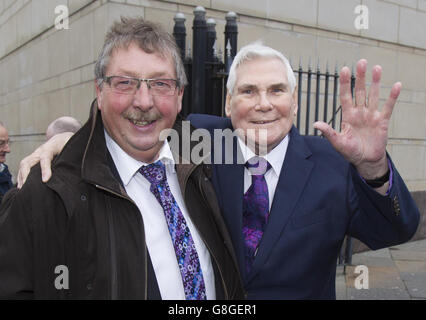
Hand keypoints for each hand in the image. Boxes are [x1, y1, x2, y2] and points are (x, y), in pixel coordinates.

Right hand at [17, 132, 73, 187]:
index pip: (45, 157)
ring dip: (22, 177)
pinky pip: (24, 167)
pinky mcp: (34, 159)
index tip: (45, 180)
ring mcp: (35, 155)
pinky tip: (23, 186)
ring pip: (24, 164)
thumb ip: (72, 155)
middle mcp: (40, 151)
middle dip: (25, 174)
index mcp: (51, 147)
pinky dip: (22, 176)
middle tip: (27, 187)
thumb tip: (80, 166)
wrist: (63, 137)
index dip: (45, 169)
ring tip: (23, 189)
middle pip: (27, 161)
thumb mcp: (72, 147)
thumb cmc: (68, 143)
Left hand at [314, 59, 399, 179]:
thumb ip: (328, 132)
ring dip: (375, 82)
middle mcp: (359, 112)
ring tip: (376, 68)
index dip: (344, 83)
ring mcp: (371, 115)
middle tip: (361, 62)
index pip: (345, 96)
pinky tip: (396, 85)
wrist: (366, 160)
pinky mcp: (382, 121)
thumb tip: (315, 124)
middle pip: (359, 91)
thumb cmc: (350, 152)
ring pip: (373, 95)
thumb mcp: (338, 142)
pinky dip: (392, 97)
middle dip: (360, 77)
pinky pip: (388, 107)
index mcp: (348, 115)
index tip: (344, 69)